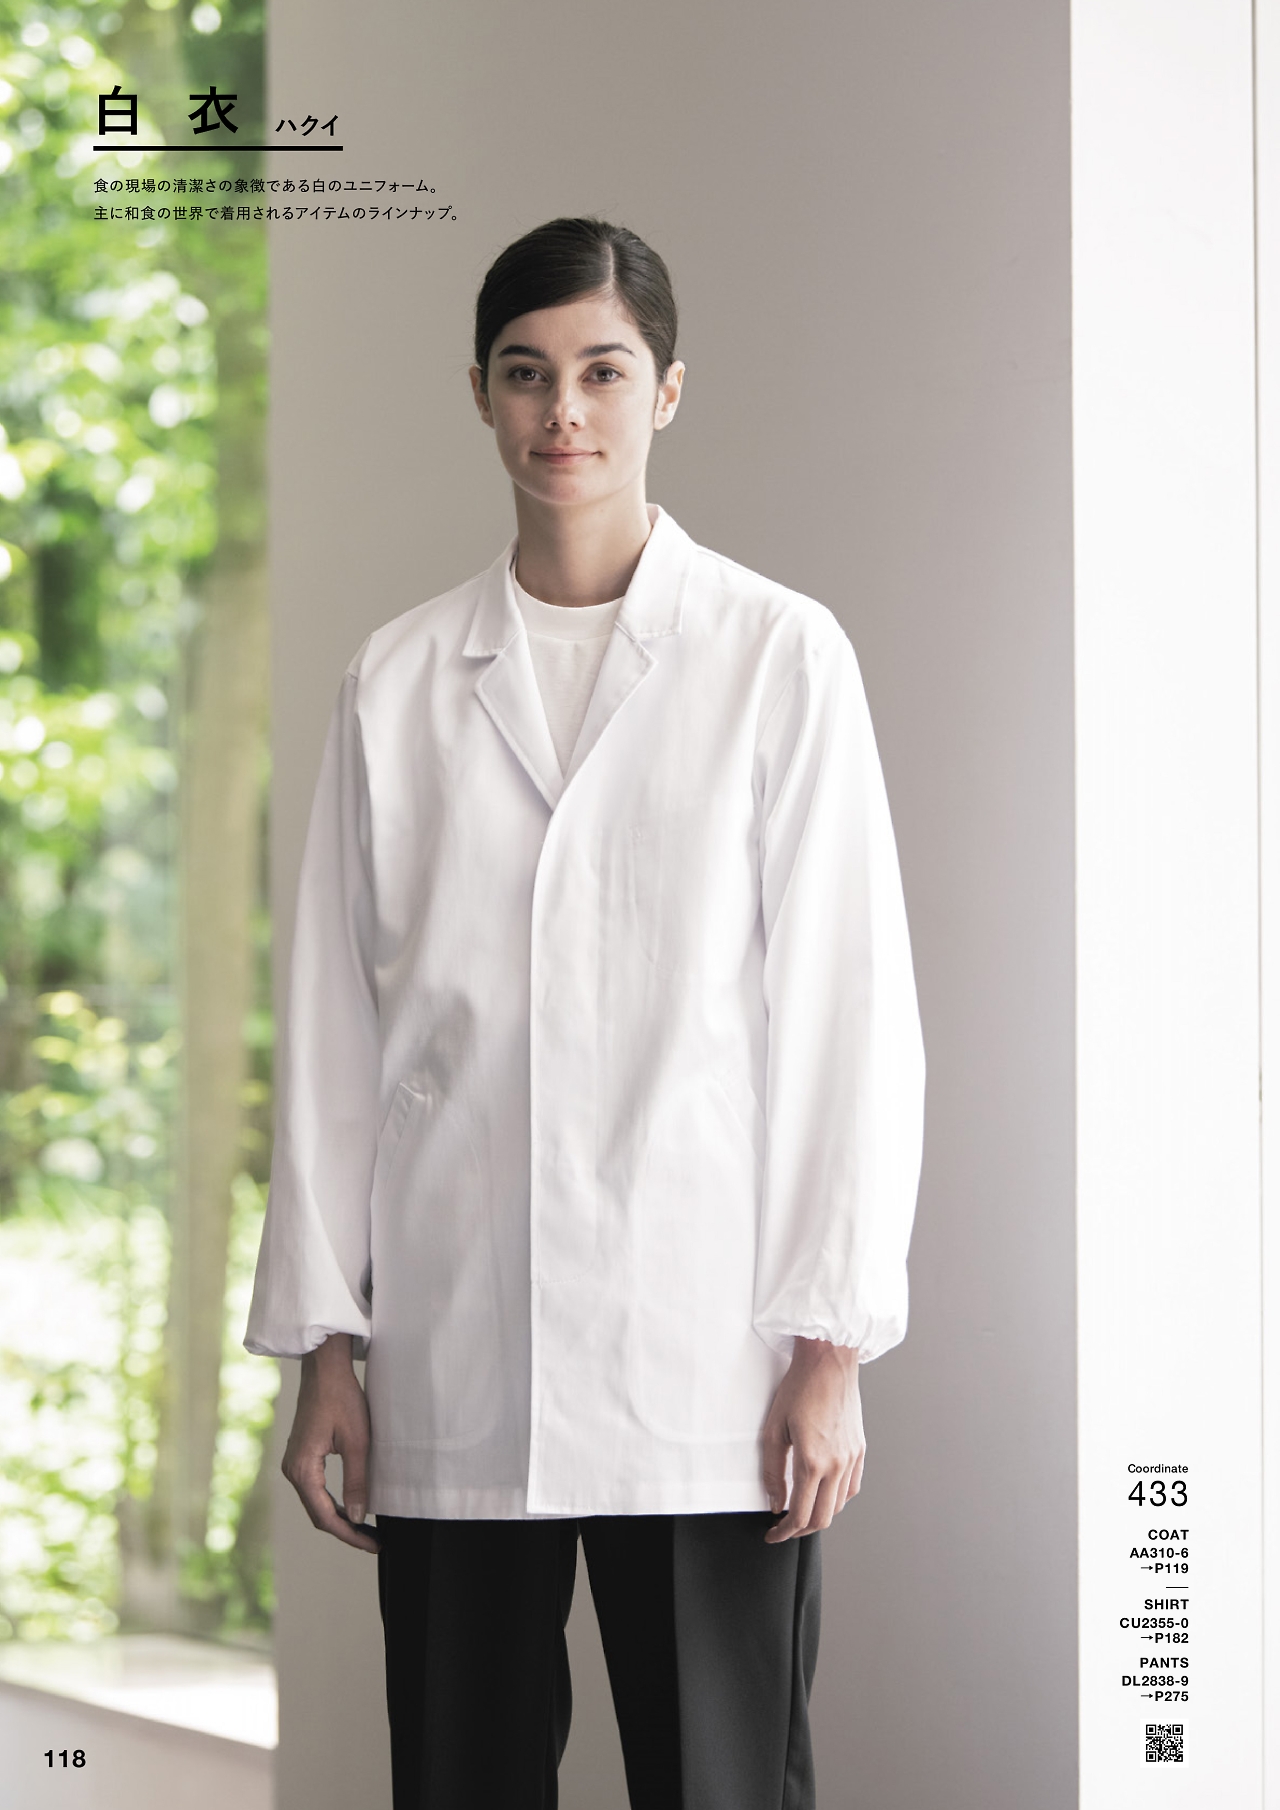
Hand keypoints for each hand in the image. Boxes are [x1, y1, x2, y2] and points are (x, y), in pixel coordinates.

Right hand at [281, 1333, 379, 1552]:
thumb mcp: (357, 1441)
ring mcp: (293, 1463)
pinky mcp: (300, 1456)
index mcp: (303, 1469)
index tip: (373, 1544)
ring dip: (339, 1518)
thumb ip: (357, 1481)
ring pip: (315, 1503)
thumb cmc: (342, 1398)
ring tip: (366, 1529)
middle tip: (373, 1541)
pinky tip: (351, 1507)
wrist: (324, 1368)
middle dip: (346, 1530)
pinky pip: (314, 1489)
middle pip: (318, 1514)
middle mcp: (292, 1470)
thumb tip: (359, 1518)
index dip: (350, 1535)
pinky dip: (332, 1502)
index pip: (326, 1516)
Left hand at [761, 1337, 864, 1542]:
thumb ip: (774, 1471)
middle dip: (800, 1530)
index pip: (801, 1515)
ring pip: (838, 1505)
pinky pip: (852, 1487)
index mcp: (813, 1462)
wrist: (829, 1362)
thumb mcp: (774, 1429)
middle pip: (822, 1518)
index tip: (773, 1534)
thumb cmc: (799, 1388)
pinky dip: (837, 1498)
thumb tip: (775, 1502)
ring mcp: (852, 1458)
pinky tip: (824, 1493)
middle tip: (784, 1527)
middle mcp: (837, 1465)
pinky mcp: (860, 1449)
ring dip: (819, 1515)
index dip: (784, 1532)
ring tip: (801, 1510)